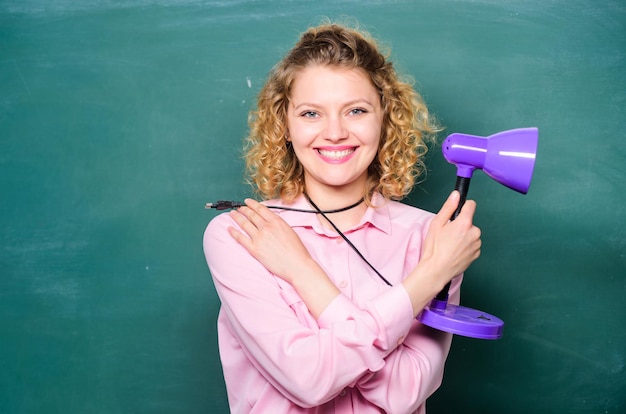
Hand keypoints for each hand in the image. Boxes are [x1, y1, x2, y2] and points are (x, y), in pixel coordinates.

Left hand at [228, 198, 339, 317]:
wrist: (297, 265)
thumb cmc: (297, 251)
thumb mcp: (290, 230)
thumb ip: (278, 224)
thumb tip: (270, 221)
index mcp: (277, 222)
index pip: (261, 209)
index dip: (252, 204)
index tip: (247, 201)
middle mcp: (267, 227)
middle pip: (251, 215)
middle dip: (243, 210)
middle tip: (239, 208)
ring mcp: (259, 238)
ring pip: (244, 224)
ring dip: (237, 217)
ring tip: (232, 214)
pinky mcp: (255, 249)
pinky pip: (240, 238)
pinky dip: (233, 232)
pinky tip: (229, 228)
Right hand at [403, 191, 481, 315]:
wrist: (437, 270)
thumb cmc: (434, 249)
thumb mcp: (436, 224)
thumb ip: (448, 207)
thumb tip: (456, 195)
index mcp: (464, 223)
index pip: (471, 205)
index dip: (463, 206)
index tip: (458, 211)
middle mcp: (474, 233)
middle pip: (470, 222)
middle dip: (461, 225)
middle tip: (448, 234)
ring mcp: (477, 244)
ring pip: (471, 234)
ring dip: (464, 237)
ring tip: (450, 245)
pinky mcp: (476, 254)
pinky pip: (472, 245)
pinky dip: (466, 246)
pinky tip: (455, 251)